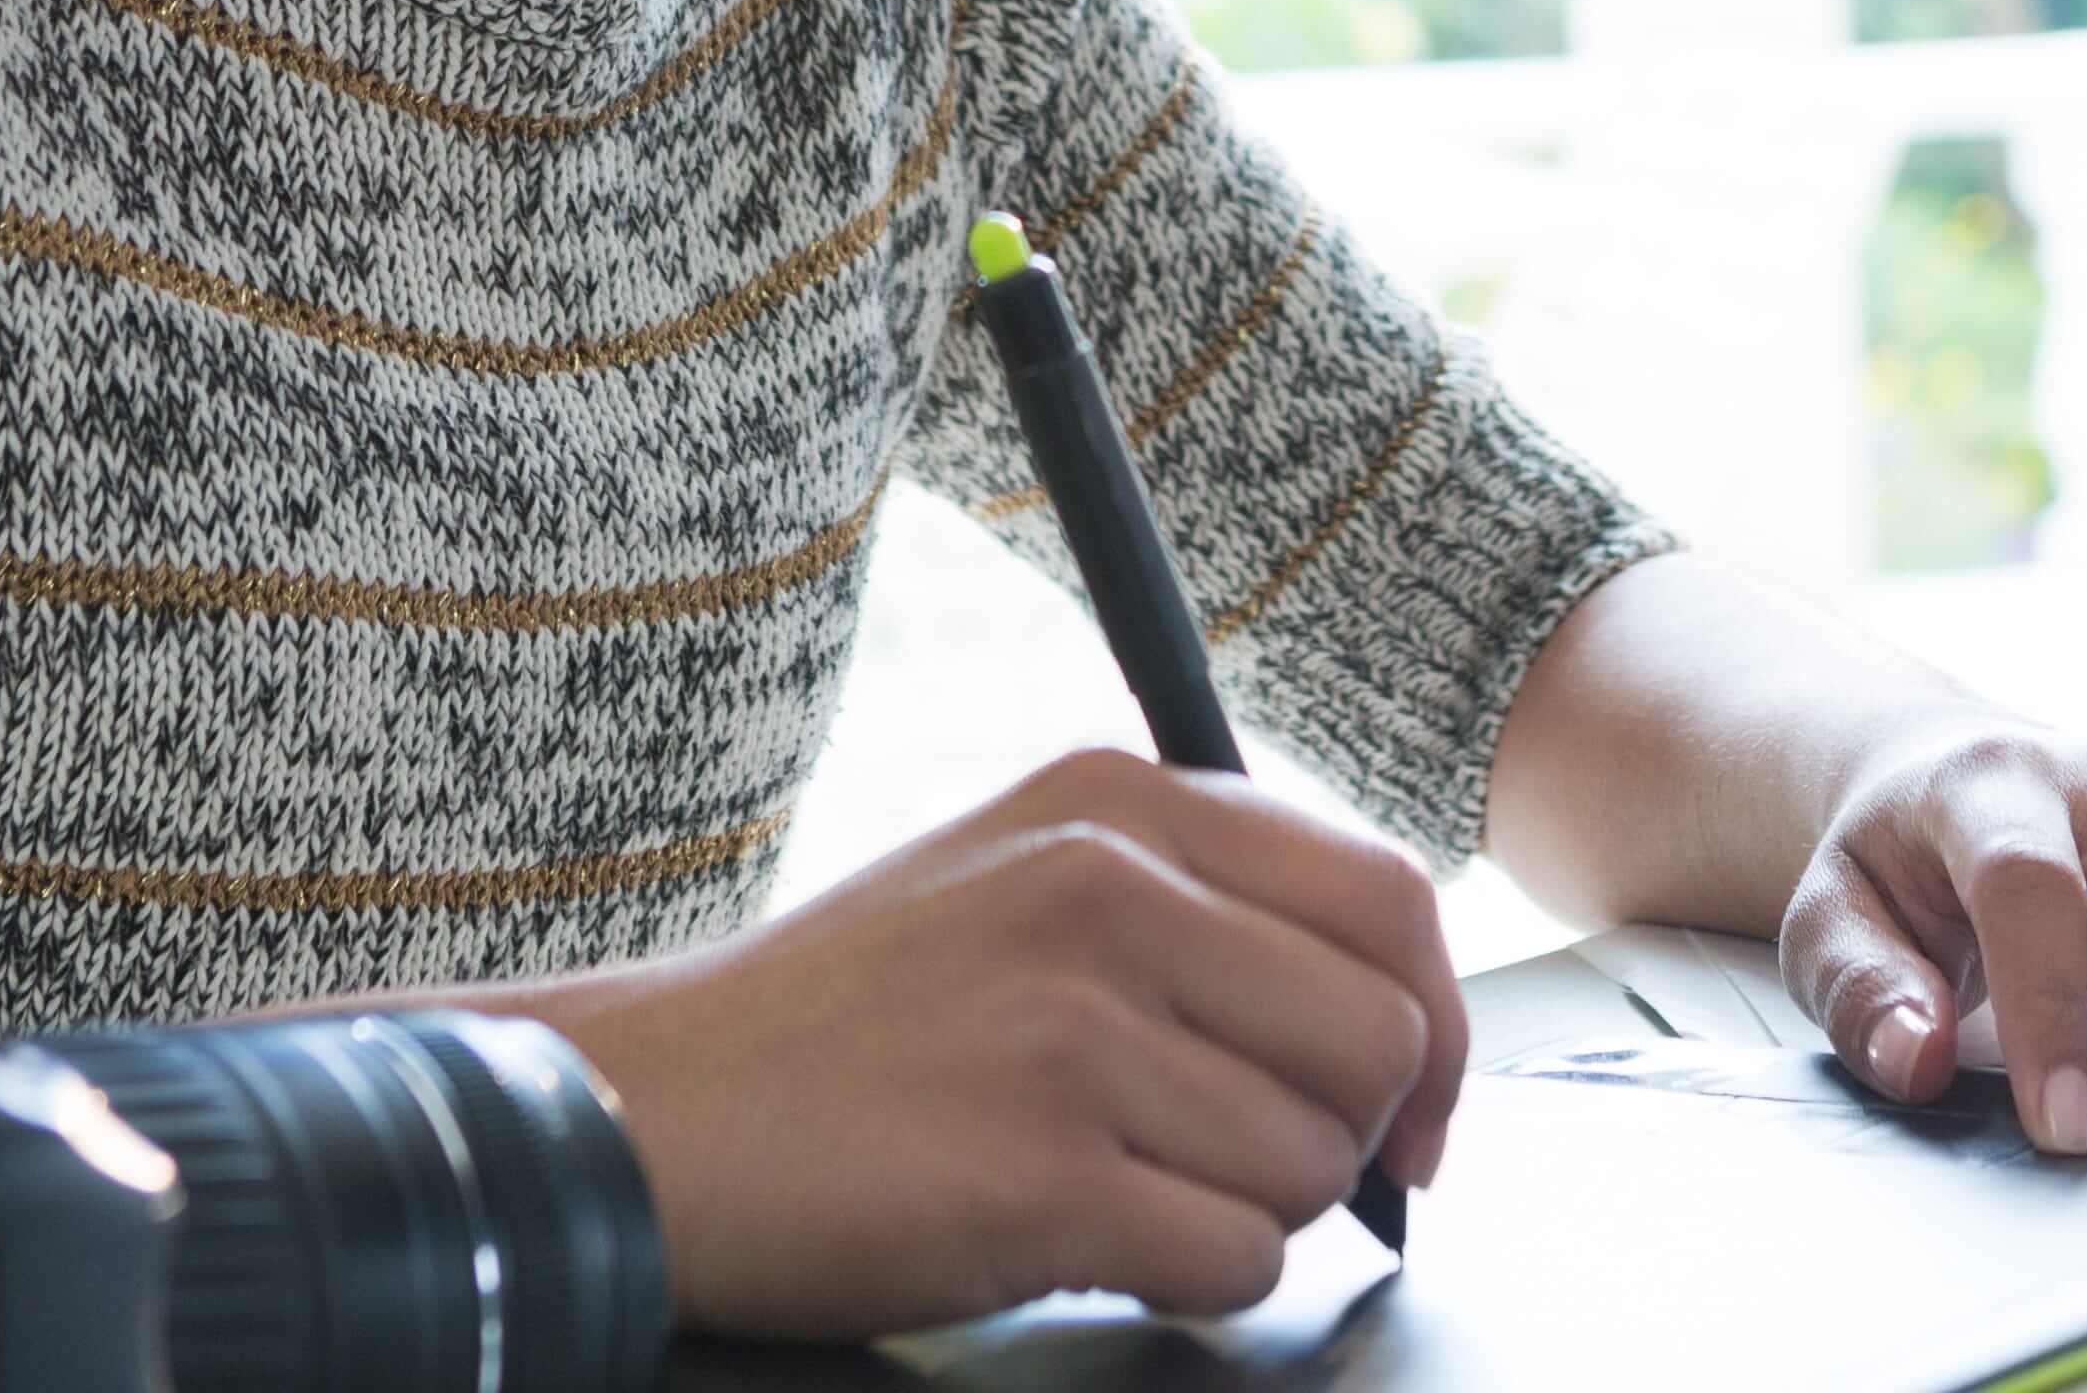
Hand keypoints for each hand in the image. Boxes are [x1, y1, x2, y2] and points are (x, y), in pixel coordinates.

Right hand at [516, 747, 1467, 1336]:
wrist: (651, 1116)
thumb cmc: (838, 1020)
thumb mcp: (1015, 871)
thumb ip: (1190, 900)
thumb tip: (1383, 1011)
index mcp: (1117, 801)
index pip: (1386, 895)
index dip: (1435, 1023)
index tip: (1416, 1105)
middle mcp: (1109, 891)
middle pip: (1380, 1038)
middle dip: (1348, 1135)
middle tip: (1251, 1169)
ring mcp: (1077, 1031)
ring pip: (1311, 1166)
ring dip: (1248, 1213)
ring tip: (1126, 1192)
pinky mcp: (1044, 1175)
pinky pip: (1234, 1262)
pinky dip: (1191, 1284)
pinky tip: (1095, 1249)